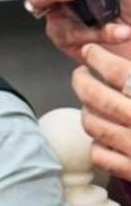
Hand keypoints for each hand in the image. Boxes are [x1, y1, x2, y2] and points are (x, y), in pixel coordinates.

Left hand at [73, 44, 130, 181]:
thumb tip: (125, 55)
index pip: (119, 72)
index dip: (99, 59)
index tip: (90, 51)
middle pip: (96, 96)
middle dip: (82, 81)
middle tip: (81, 74)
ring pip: (93, 124)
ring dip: (87, 110)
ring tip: (90, 102)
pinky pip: (99, 154)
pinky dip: (97, 143)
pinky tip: (104, 136)